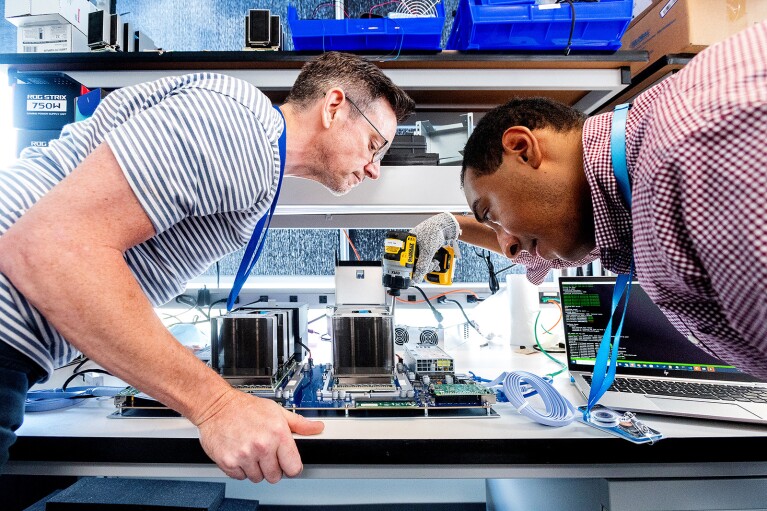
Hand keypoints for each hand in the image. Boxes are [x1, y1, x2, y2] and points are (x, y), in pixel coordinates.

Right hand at [196, 389, 323, 482]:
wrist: (217, 406)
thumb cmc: (246, 408)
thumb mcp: (277, 411)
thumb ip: (299, 423)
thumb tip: (317, 428)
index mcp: (277, 434)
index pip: (293, 468)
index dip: (291, 467)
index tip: (287, 464)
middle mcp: (262, 446)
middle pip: (275, 477)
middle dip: (273, 468)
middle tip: (266, 455)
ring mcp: (244, 455)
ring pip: (257, 478)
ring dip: (256, 469)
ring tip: (252, 452)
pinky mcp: (228, 462)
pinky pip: (240, 477)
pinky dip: (241, 469)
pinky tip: (241, 454)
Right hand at [409, 212, 460, 283]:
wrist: (445, 225)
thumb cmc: (434, 231)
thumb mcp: (427, 252)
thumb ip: (422, 266)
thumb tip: (416, 278)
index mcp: (405, 242)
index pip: (402, 260)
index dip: (408, 269)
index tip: (414, 276)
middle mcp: (409, 243)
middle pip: (411, 261)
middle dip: (422, 267)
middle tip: (429, 267)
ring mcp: (416, 245)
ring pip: (419, 260)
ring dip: (427, 265)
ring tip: (434, 264)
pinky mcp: (423, 246)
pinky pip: (424, 257)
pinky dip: (429, 261)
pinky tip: (434, 262)